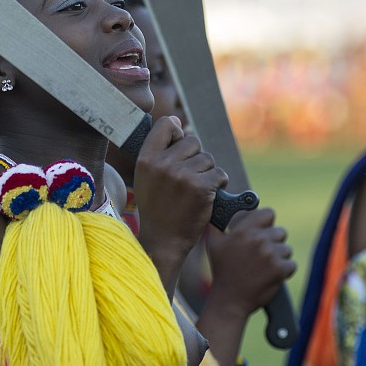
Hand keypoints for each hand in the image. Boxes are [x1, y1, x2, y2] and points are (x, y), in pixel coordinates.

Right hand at [133, 116, 228, 269]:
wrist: (163, 240)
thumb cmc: (157, 208)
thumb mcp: (146, 177)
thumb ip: (159, 152)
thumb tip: (179, 124)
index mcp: (146, 159)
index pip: (165, 124)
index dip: (176, 131)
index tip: (178, 142)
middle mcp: (163, 164)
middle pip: (192, 141)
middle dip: (195, 157)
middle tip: (187, 178)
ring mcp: (182, 175)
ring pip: (208, 159)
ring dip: (207, 173)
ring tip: (194, 191)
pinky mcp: (201, 187)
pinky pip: (220, 173)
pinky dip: (219, 184)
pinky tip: (208, 195)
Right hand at [205, 208, 295, 318]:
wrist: (230, 300)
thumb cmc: (222, 271)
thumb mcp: (213, 243)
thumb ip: (217, 223)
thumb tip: (219, 207)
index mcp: (244, 231)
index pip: (268, 213)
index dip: (267, 222)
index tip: (263, 229)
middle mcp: (258, 240)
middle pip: (280, 232)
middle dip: (273, 242)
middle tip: (261, 254)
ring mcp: (271, 255)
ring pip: (286, 249)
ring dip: (278, 258)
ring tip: (264, 267)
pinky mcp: (280, 270)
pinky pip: (291, 264)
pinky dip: (284, 271)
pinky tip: (270, 275)